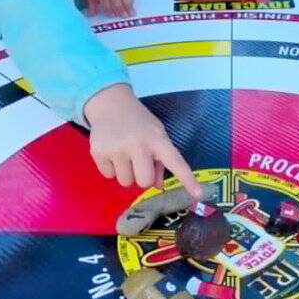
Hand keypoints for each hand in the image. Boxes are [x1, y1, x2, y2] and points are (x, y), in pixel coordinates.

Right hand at [85, 83, 203, 199]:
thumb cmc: (138, 123)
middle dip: (141, 176)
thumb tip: (158, 185)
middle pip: (144, 182)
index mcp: (157, 139)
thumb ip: (160, 161)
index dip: (188, 180)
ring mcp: (117, 148)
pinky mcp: (99, 152)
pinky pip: (108, 176)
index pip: (176, 162)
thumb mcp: (155, 135)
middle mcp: (138, 143)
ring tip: (123, 153)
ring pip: (125, 182)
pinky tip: (111, 151)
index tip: (199, 195)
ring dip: (126, 172)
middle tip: (138, 160)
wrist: (110, 104)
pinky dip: (110, 168)